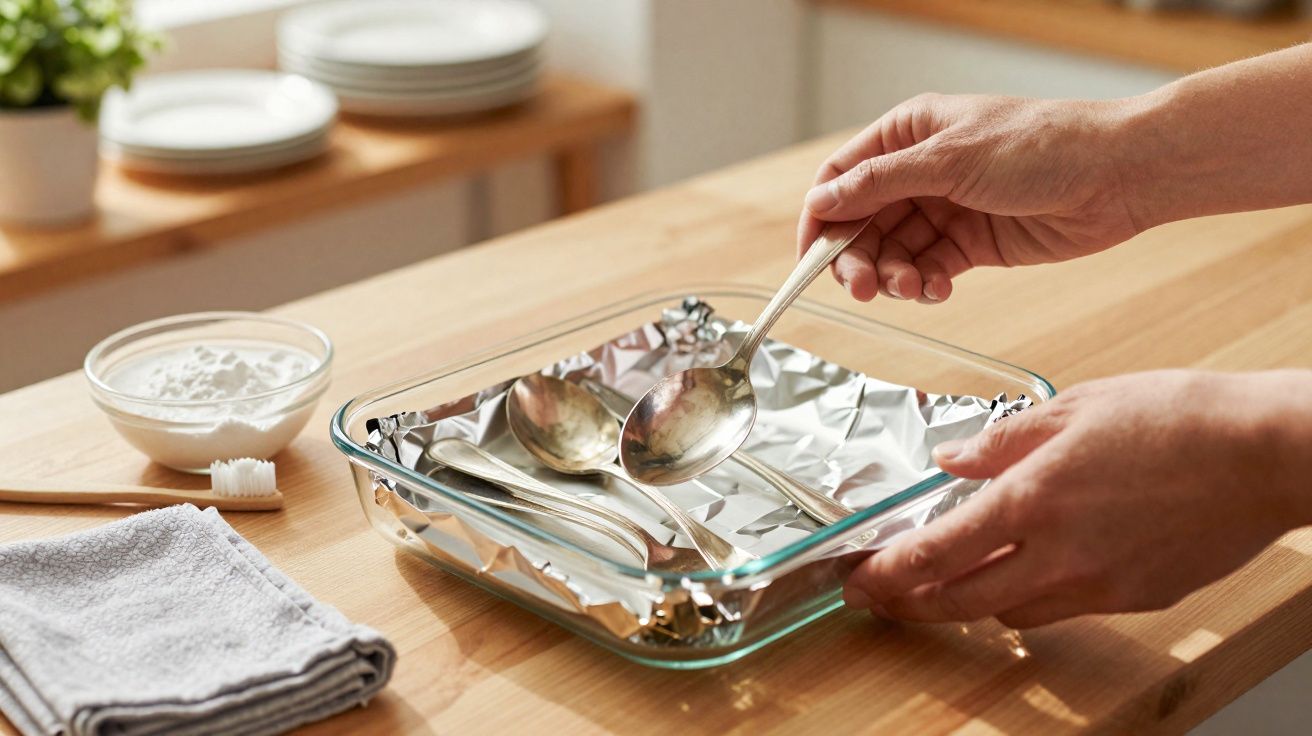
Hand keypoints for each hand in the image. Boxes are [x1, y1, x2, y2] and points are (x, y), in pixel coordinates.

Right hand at [798, 93, 1145, 302]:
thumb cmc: (1041, 145)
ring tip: (914, 287)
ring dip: (894, 276)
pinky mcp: (972, 244)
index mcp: (909, 134)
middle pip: (863, 223)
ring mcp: (946, 208)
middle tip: (862, 288)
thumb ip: (880, 183)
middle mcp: (922, 172)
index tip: (810, 257)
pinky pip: (930, 270)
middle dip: (858, 257)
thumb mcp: (950, 159)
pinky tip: (940, 288)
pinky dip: (927, 284)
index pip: (843, 178)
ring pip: (894, 252)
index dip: (821, 218)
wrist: (1116, 175)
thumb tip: (822, 200)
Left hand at [842, 369, 1311, 627]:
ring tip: (951, 581)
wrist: (1263, 453)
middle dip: (911, 605)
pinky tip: (1029, 572)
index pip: (937, 552)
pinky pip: (1064, 609)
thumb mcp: (1074, 408)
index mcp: (1033, 497)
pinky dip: (1032, 598)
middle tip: (883, 598)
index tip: (861, 579)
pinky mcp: (1134, 598)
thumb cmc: (1175, 417)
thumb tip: (952, 458)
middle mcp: (1059, 553)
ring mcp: (1099, 584)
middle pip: (961, 602)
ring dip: (971, 603)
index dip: (889, 573)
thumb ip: (1002, 440)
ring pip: (1011, 613)